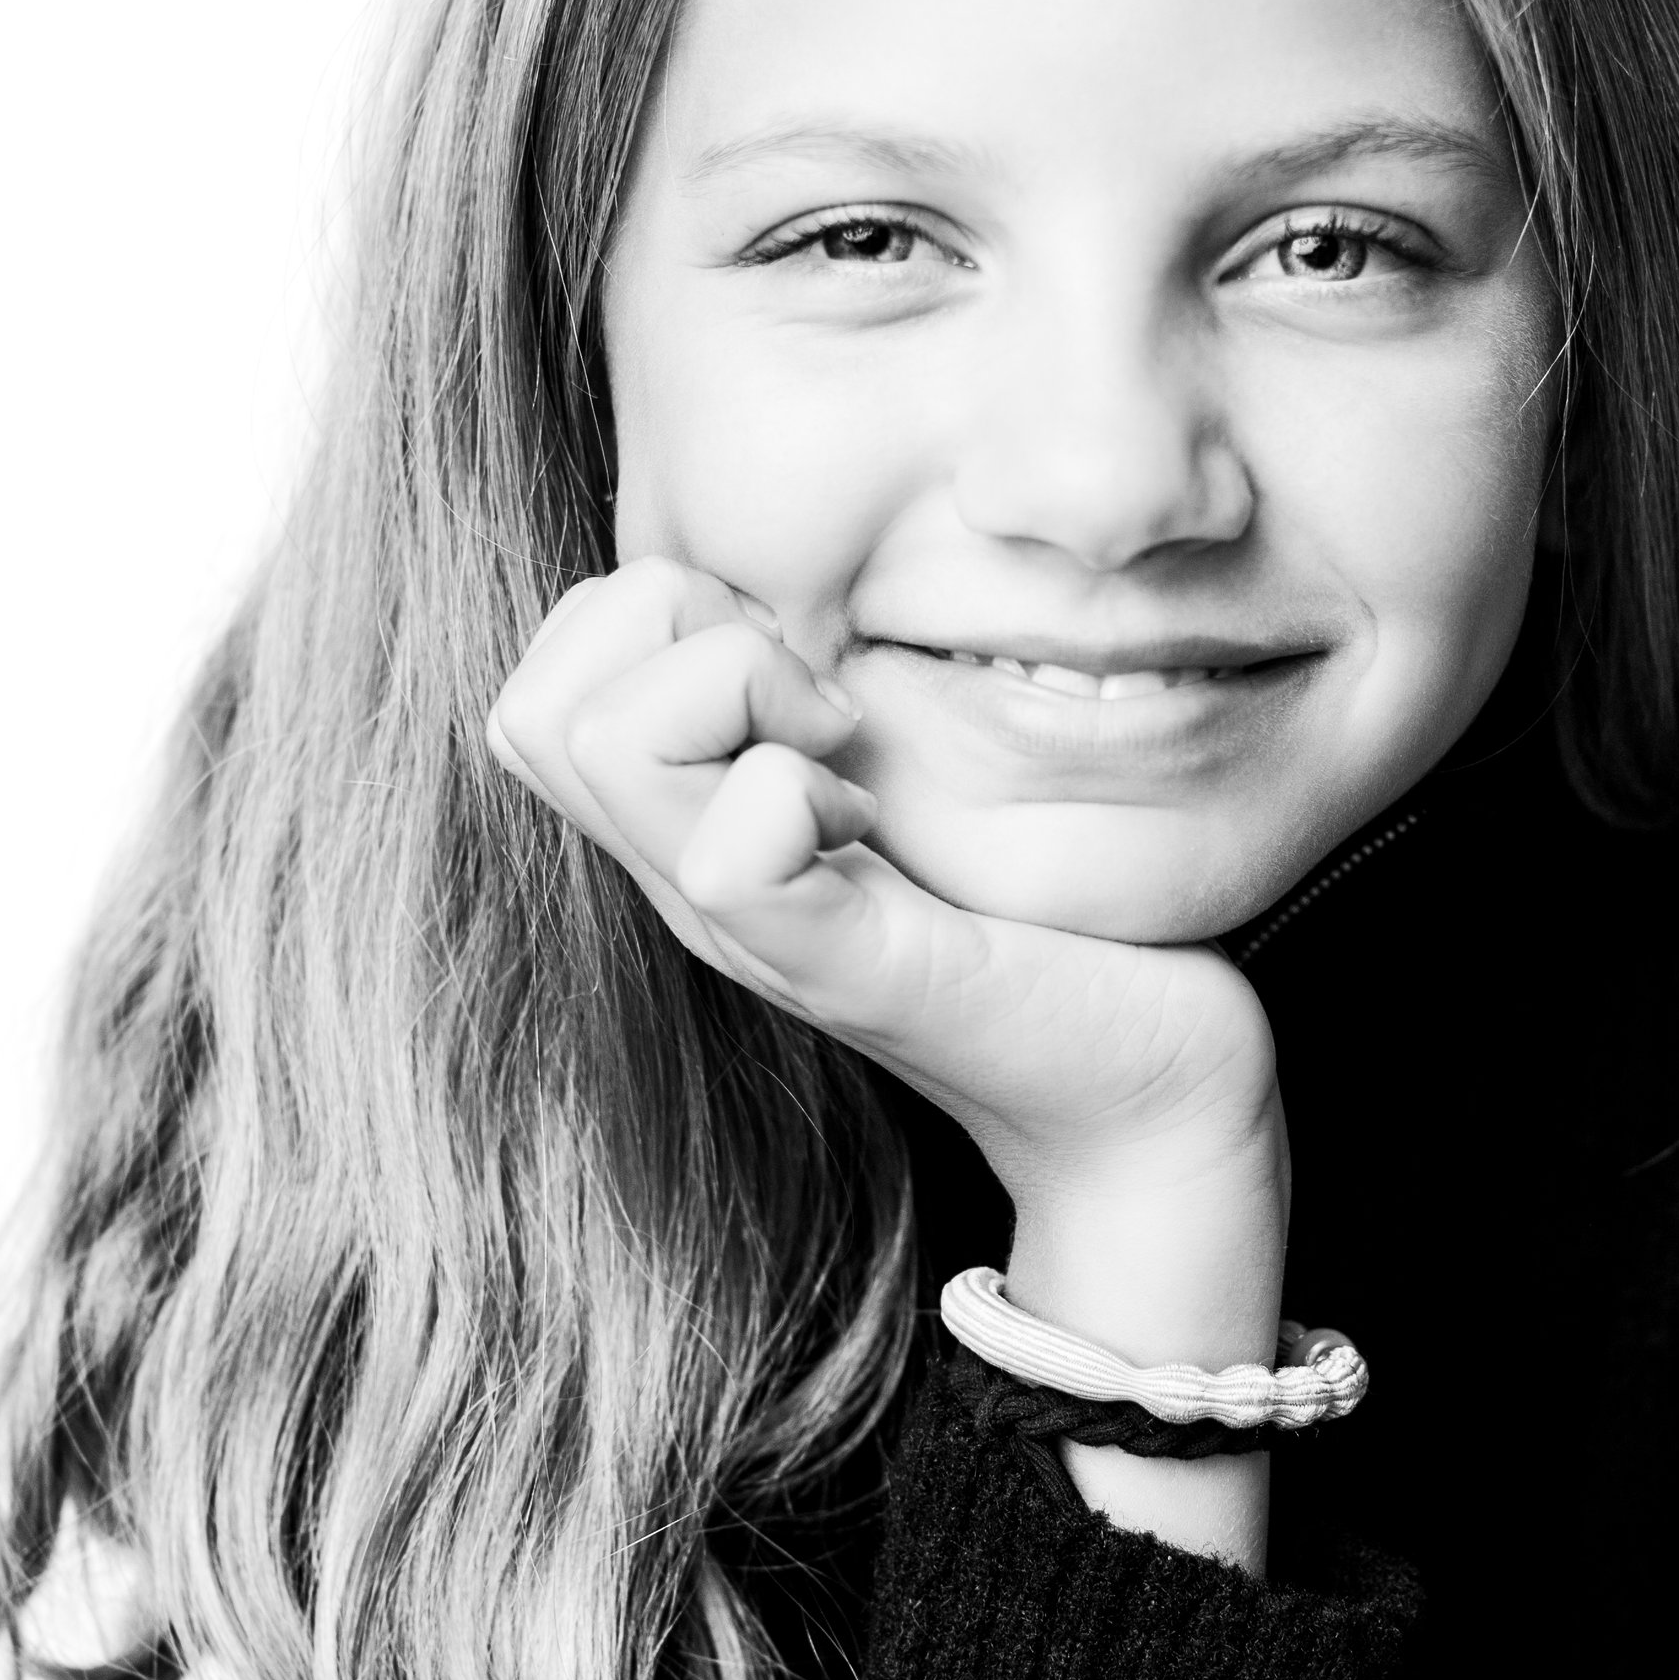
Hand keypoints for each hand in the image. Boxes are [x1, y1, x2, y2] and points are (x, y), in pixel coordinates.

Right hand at [486, 562, 1284, 1298]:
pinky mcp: (841, 970)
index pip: (539, 684)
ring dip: (736, 689)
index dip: (650, 622)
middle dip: (677, 630)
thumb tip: (804, 584)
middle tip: (810, 695)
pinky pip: (729, 856)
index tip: (791, 664)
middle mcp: (684, 886)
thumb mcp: (903, 784)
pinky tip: (871, 819)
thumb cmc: (1044, 926)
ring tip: (838, 749)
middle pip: (534, 706)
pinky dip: (798, 793)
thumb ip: (825, 707)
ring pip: (602, 742)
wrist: (1144, 1096)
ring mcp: (750, 935)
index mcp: (690, 832)